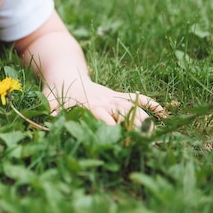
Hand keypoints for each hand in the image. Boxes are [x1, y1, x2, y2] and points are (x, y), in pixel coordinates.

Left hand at [45, 79, 163, 126]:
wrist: (64, 72)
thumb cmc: (55, 91)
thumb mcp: (49, 100)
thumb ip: (50, 109)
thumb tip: (48, 120)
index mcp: (88, 103)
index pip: (101, 116)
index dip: (110, 125)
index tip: (118, 137)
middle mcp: (103, 101)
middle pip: (122, 112)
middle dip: (132, 125)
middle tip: (144, 140)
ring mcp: (111, 97)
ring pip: (131, 106)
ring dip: (143, 118)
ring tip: (154, 132)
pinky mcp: (116, 95)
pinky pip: (135, 97)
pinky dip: (148, 102)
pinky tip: (163, 112)